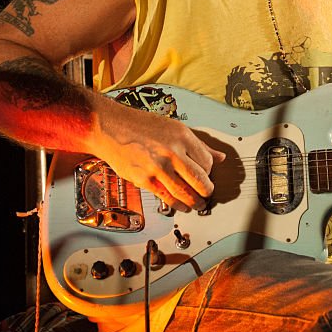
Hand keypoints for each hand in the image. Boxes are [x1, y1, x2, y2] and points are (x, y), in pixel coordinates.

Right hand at [92, 104, 226, 211]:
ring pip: (184, 192)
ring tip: (199, 205)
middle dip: (207, 191)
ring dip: (194, 202)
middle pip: (199, 180)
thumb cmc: (142, 126)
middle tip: (208, 195)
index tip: (208, 175)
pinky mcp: (143, 179)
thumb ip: (199, 144)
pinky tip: (181, 206)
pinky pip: (165, 197)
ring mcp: (157, 167)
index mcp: (182, 137)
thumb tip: (220, 156)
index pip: (208, 162)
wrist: (111, 127)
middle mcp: (171, 152)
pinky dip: (176, 205)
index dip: (210, 172)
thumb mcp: (176, 128)